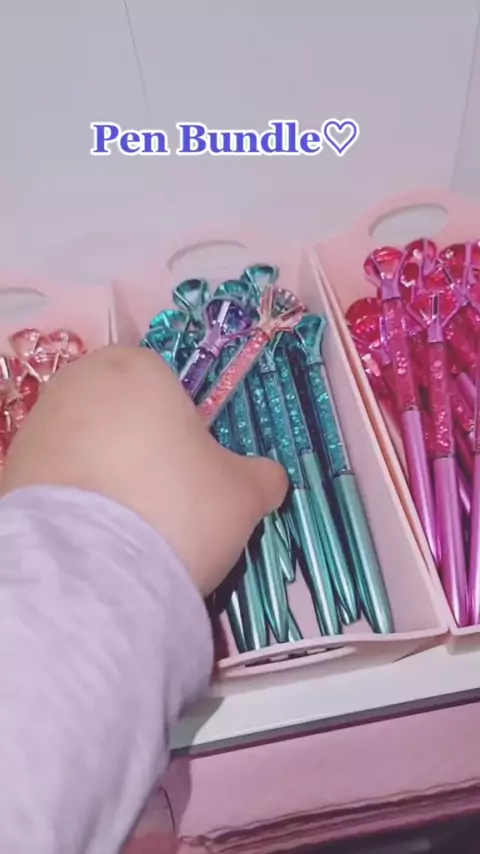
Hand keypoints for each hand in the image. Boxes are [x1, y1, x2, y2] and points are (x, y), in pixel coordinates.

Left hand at [1, 347, 287, 594]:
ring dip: (107, 477)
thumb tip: (269, 478)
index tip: (192, 473)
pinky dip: (76, 503)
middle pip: (123, 412)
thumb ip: (263, 476)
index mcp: (137, 368)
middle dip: (142, 449)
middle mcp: (78, 384)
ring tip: (128, 530)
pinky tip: (93, 542)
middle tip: (164, 501)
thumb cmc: (176, 507)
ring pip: (88, 446)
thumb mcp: (243, 494)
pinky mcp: (10, 473)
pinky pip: (57, 482)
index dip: (185, 429)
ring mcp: (37, 427)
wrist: (90, 572)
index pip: (168, 385)